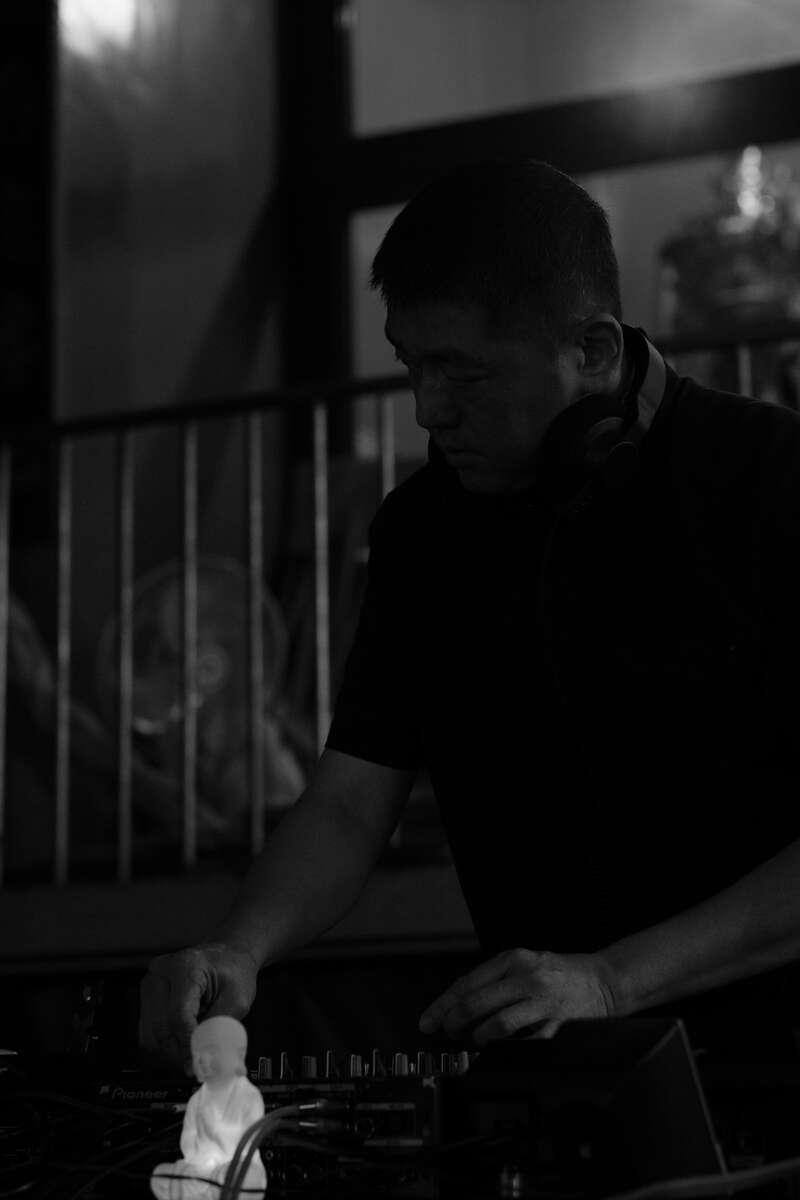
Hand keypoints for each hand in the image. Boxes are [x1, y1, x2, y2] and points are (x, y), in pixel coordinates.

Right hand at [139, 942, 257, 1072]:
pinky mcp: (147, 994)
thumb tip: (206, 1059)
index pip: (178, 1015)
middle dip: (178, 1052)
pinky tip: (181, 1041)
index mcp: (187, 968)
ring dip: (169, 1050)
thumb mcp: (238, 999)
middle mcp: (162, 972)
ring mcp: (150, 982)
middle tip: (196, 1063)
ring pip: (149, 1033)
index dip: (186, 1045)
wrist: (228, 955)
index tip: (196, 1063)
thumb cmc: (235, 972)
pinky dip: (163, 1043)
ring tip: (191, 1049)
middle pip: (160, 1027)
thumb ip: (220, 1028)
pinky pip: (147, 1030)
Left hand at [418, 948, 620, 1044]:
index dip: (444, 1004)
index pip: (469, 982)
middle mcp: (526, 976)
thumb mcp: (524, 965)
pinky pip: (528, 1041)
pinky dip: (509, 1049)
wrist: (604, 980)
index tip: (429, 1020)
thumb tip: (458, 1007)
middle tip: (444, 1032)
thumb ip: (495, 982)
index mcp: (514, 959)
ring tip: (474, 1040)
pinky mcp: (559, 1023)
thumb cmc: (558, 974)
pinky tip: (501, 1051)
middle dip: (454, 1020)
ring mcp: (543, 1000)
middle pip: (478, 1001)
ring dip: (480, 1035)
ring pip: (500, 1022)